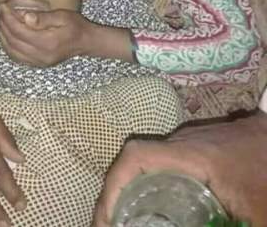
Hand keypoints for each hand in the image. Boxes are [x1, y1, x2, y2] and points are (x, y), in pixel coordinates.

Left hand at [0, 5, 92, 66]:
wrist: (86, 42)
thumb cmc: (76, 26)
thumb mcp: (62, 16)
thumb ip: (43, 18)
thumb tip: (25, 17)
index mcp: (47, 42)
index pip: (19, 31)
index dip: (8, 18)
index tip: (4, 7)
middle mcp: (41, 55)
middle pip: (13, 41)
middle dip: (4, 25)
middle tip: (1, 12)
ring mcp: (39, 62)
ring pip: (12, 51)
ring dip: (3, 36)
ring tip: (2, 22)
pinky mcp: (38, 64)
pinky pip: (17, 57)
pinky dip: (8, 46)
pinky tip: (7, 36)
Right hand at [92, 112, 266, 226]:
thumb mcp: (255, 215)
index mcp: (192, 155)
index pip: (137, 156)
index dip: (113, 184)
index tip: (106, 219)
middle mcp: (182, 141)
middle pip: (133, 158)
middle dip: (113, 192)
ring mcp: (186, 140)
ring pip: (143, 157)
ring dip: (125, 186)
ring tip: (120, 219)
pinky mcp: (193, 145)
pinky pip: (157, 159)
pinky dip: (142, 180)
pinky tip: (148, 204)